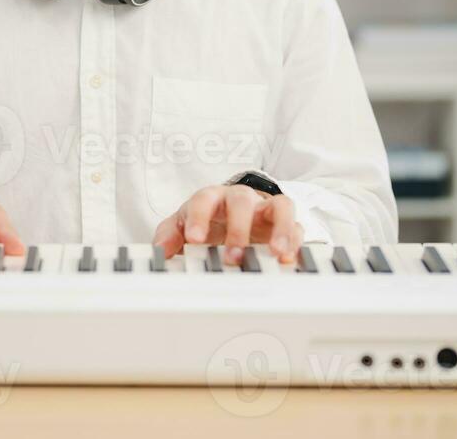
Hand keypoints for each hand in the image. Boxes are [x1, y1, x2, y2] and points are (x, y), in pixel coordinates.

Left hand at [153, 183, 301, 264]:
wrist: (232, 214)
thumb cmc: (208, 219)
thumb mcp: (184, 224)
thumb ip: (169, 234)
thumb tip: (160, 250)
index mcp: (212, 197)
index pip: (204, 199)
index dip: (199, 217)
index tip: (194, 240)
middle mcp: (240, 199)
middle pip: (242, 201)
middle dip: (239, 229)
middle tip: (233, 256)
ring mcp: (265, 208)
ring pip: (279, 206)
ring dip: (279, 229)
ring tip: (276, 252)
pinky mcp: (284, 222)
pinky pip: (297, 225)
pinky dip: (296, 241)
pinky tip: (290, 258)